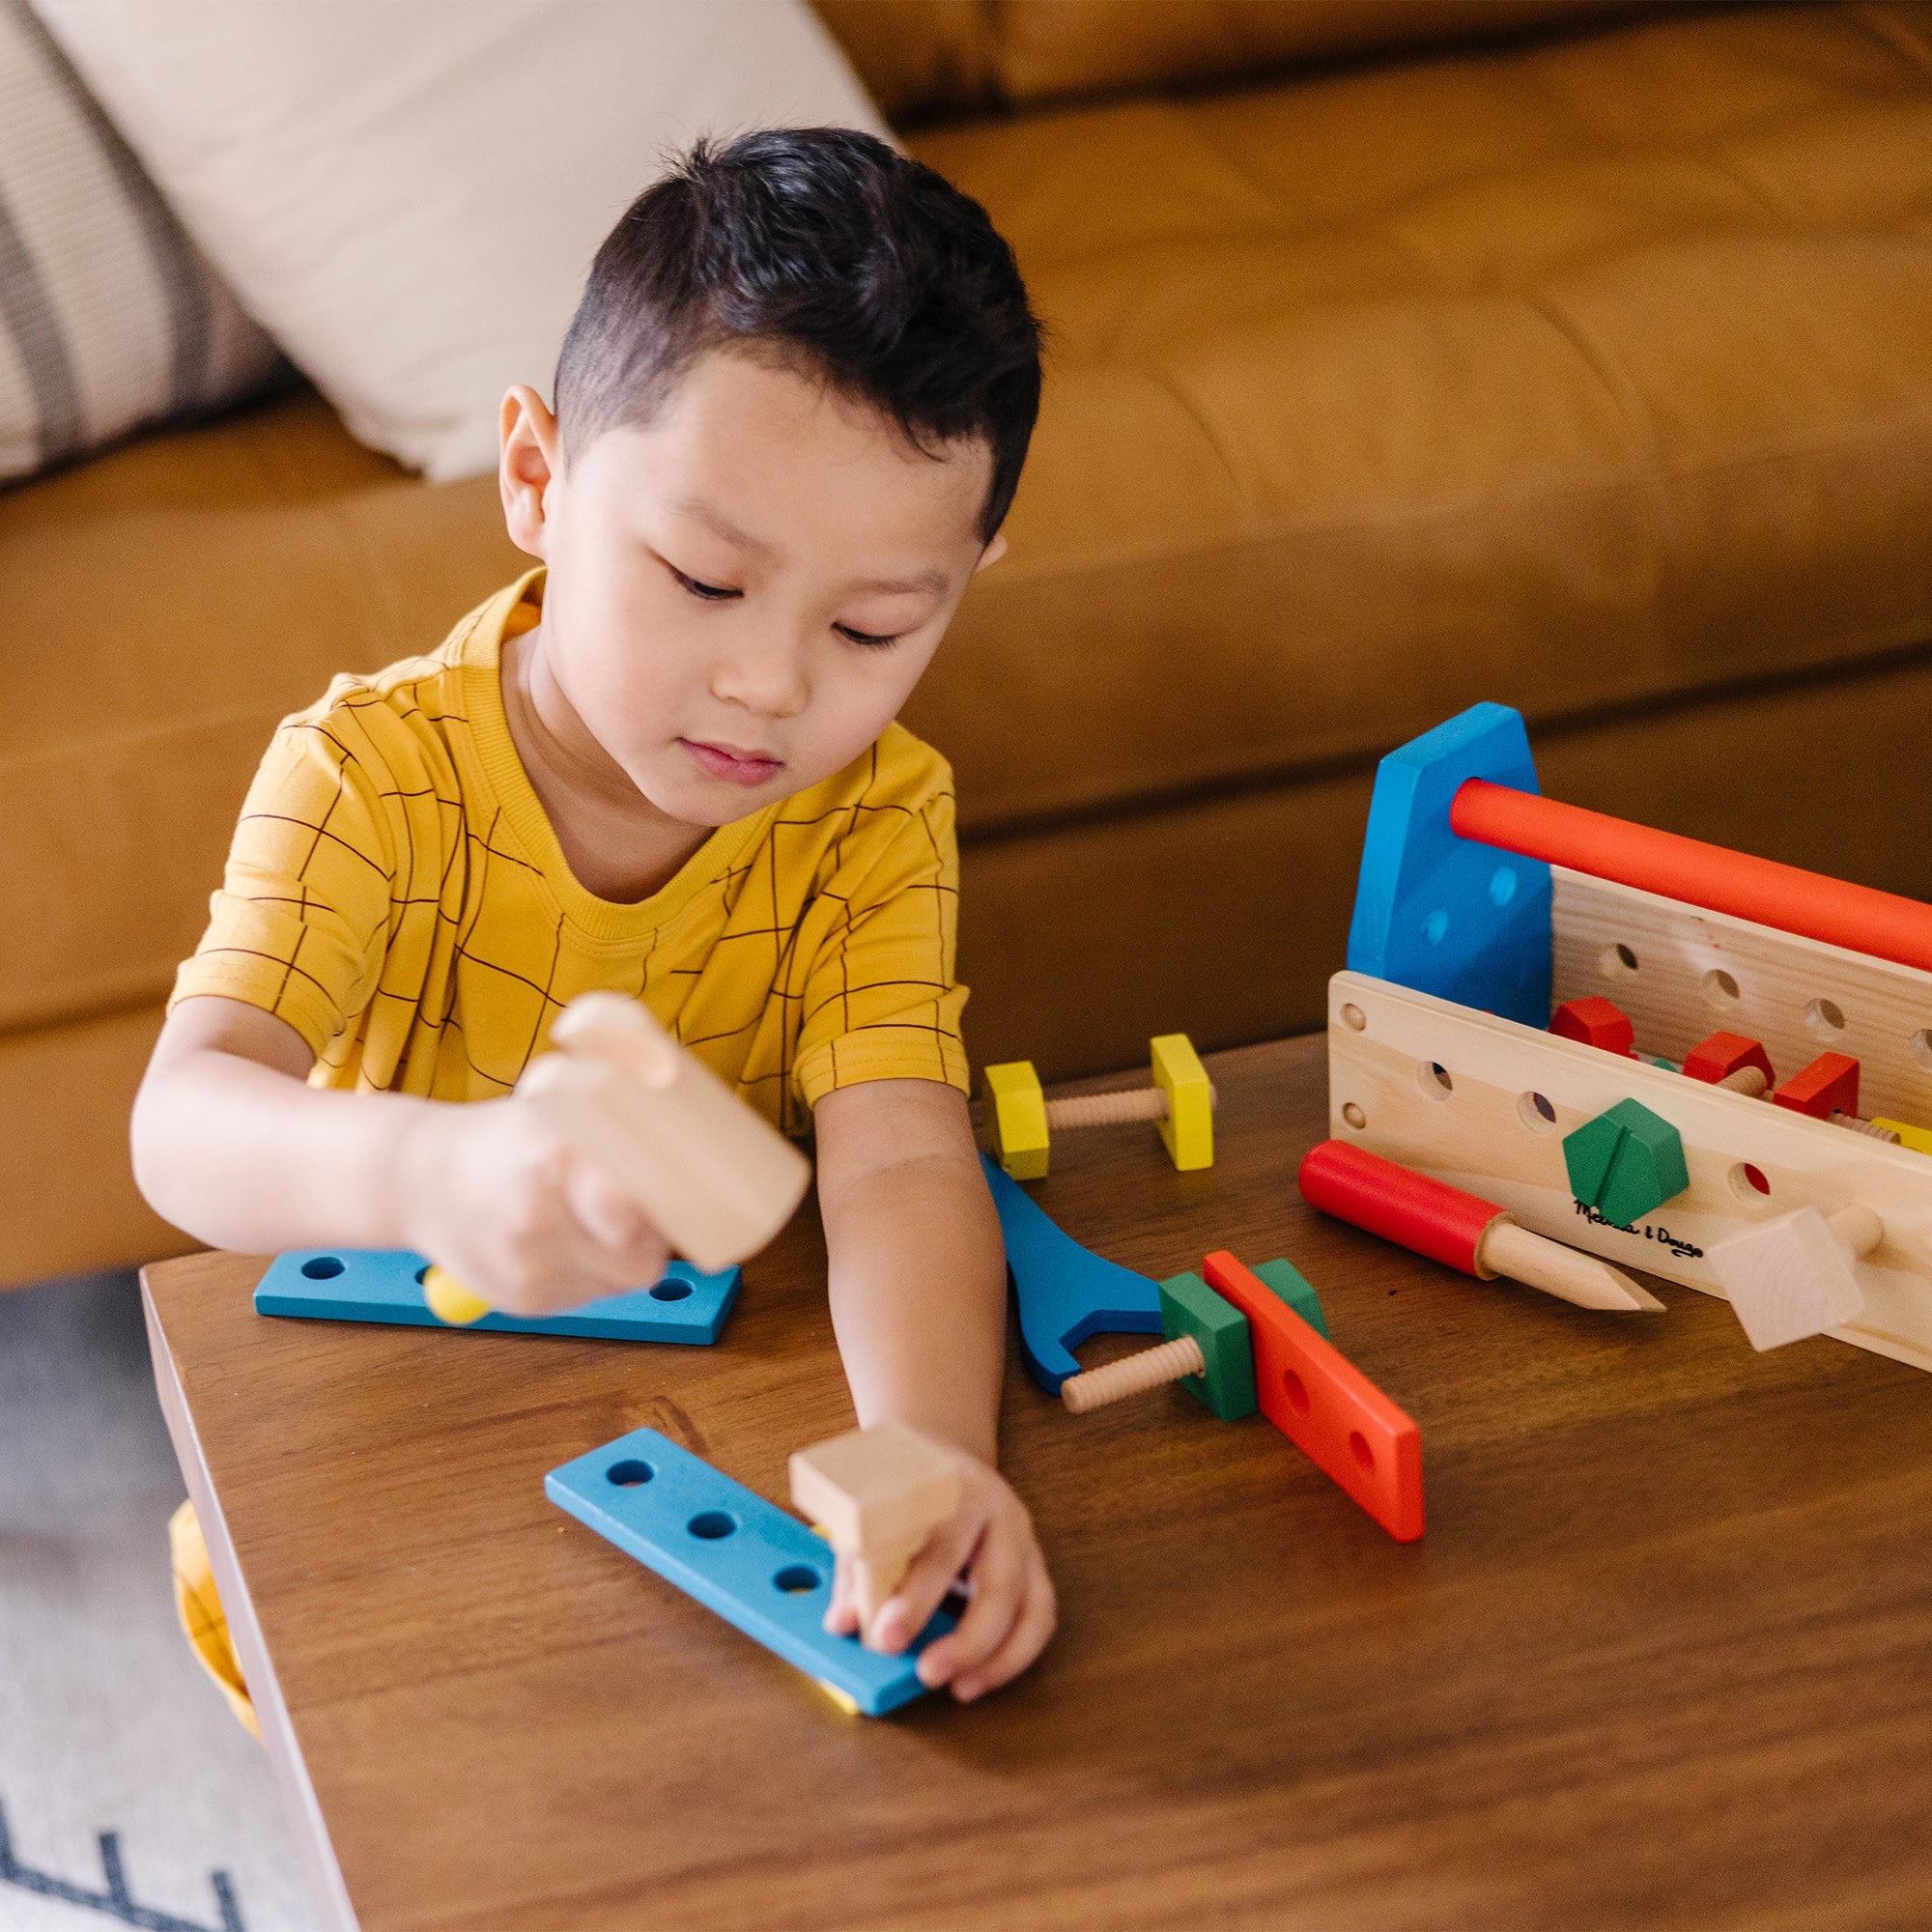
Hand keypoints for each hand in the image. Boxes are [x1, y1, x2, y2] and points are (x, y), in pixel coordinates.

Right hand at [398, 1094, 670, 1315]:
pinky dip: (594, 1272)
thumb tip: (682, 1105)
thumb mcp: (554, 1106)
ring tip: (605, 1221)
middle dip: (653, 1237)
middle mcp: (536, 1221)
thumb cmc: (501, 1140)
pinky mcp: (522, 1302)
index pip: (635, 1214)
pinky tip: (572, 1241)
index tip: (679, 1197)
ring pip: (618, 1279)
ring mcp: (527, 1268)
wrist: (415, 1181)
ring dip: (626, 1256)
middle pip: (636, 1255)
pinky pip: (589, 1294)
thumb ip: (615, 1111)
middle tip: (652, 1210)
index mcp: (551, 1163)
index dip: (666, 1211)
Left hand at [824, 1451, 1055, 1702]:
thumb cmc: (905, 1493)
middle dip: (964, 1638)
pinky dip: (1012, 1658)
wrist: (944, 1463)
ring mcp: (1024, 1541)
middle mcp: (999, 1511)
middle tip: (926, 1672)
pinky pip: (1039, 1620)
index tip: (884, 1636)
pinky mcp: (1036, 1570)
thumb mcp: (872, 1516)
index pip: (939, 1544)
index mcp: (955, 1487)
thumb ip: (858, 1570)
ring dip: (993, 1656)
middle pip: (996, 1579)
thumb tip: (843, 1624)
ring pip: (1028, 1605)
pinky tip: (977, 1678)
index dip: (913, 1596)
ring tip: (955, 1686)